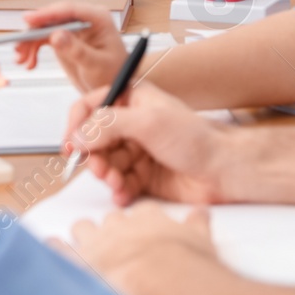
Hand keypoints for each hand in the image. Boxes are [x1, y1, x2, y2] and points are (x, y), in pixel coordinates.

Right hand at [15, 4, 128, 90]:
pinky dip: (33, 50)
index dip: (47, 13)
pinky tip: (30, 63)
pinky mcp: (64, 39)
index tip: (28, 20)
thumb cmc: (113, 74)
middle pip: (52, 18)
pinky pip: (43, 39)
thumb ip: (77, 51)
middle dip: (33, 32)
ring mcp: (72, 28)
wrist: (114, 88)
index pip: (68, 10)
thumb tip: (56, 35)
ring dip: (30, 42)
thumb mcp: (96, 65)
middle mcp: (83, 19)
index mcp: (97, 18)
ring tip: (21, 59)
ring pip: (44, 28)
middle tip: (19, 47)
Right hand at [63, 82, 232, 205]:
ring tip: (116, 181)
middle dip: (93, 156)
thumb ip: (109, 125)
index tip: (71, 143)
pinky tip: (124, 193)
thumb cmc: (198, 139)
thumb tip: (79, 135)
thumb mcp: (149, 123)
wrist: (224, 171)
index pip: (91, 105)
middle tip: (100, 168)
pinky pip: (118, 183)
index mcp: (133, 100)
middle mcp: (132, 124)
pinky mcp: (142, 176)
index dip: (77, 123)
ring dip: (106, 174)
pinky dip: (117, 190)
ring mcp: (137, 151)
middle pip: (94, 139)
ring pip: (105, 163)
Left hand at [65, 203, 218, 292]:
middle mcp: (121, 226)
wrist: (164, 278)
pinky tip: (52, 246)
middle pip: (111, 218)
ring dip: (84, 235)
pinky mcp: (82, 261)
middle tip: (114, 238)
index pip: (141, 211)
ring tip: (86, 243)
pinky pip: (61, 250)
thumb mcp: (201, 238)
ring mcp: (100, 242)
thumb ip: (199, 224)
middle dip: (111, 228)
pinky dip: (55, 248)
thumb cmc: (183, 262)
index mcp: (148, 218)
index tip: (141, 226)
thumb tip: (202, 213)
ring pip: (84, 227)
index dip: (140, 220)